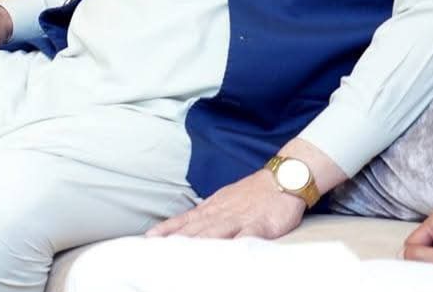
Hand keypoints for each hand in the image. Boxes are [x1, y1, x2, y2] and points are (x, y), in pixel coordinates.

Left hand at [147, 169, 305, 239]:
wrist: (283, 178)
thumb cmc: (252, 193)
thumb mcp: (224, 200)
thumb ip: (206, 215)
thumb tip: (187, 226)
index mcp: (212, 208)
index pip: (185, 220)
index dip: (167, 229)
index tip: (149, 238)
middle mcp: (222, 213)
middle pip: (195, 229)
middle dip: (177, 240)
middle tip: (159, 250)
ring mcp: (240, 218)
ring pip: (215, 231)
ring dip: (198, 243)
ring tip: (183, 254)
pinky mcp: (261, 224)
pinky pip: (248, 236)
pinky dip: (237, 244)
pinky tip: (230, 253)